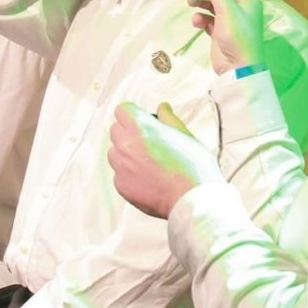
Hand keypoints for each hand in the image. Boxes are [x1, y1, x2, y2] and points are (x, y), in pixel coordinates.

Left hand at [108, 102, 223, 218]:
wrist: (193, 200)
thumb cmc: (193, 165)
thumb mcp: (185, 135)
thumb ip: (168, 118)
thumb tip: (162, 107)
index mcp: (140, 127)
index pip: (122, 110)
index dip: (134, 114)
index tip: (144, 121)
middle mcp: (125, 145)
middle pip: (116, 130)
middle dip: (129, 132)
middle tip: (148, 142)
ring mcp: (121, 167)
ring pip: (115, 152)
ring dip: (126, 153)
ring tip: (148, 162)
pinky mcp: (121, 186)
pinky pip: (119, 174)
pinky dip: (129, 174)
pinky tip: (148, 178)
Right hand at [189, 0, 265, 72]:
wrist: (238, 69)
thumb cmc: (237, 35)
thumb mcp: (226, 9)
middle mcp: (239, 7)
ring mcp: (229, 20)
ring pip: (211, 4)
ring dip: (200, 3)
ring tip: (190, 4)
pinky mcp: (219, 32)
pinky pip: (208, 19)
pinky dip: (201, 19)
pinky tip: (197, 23)